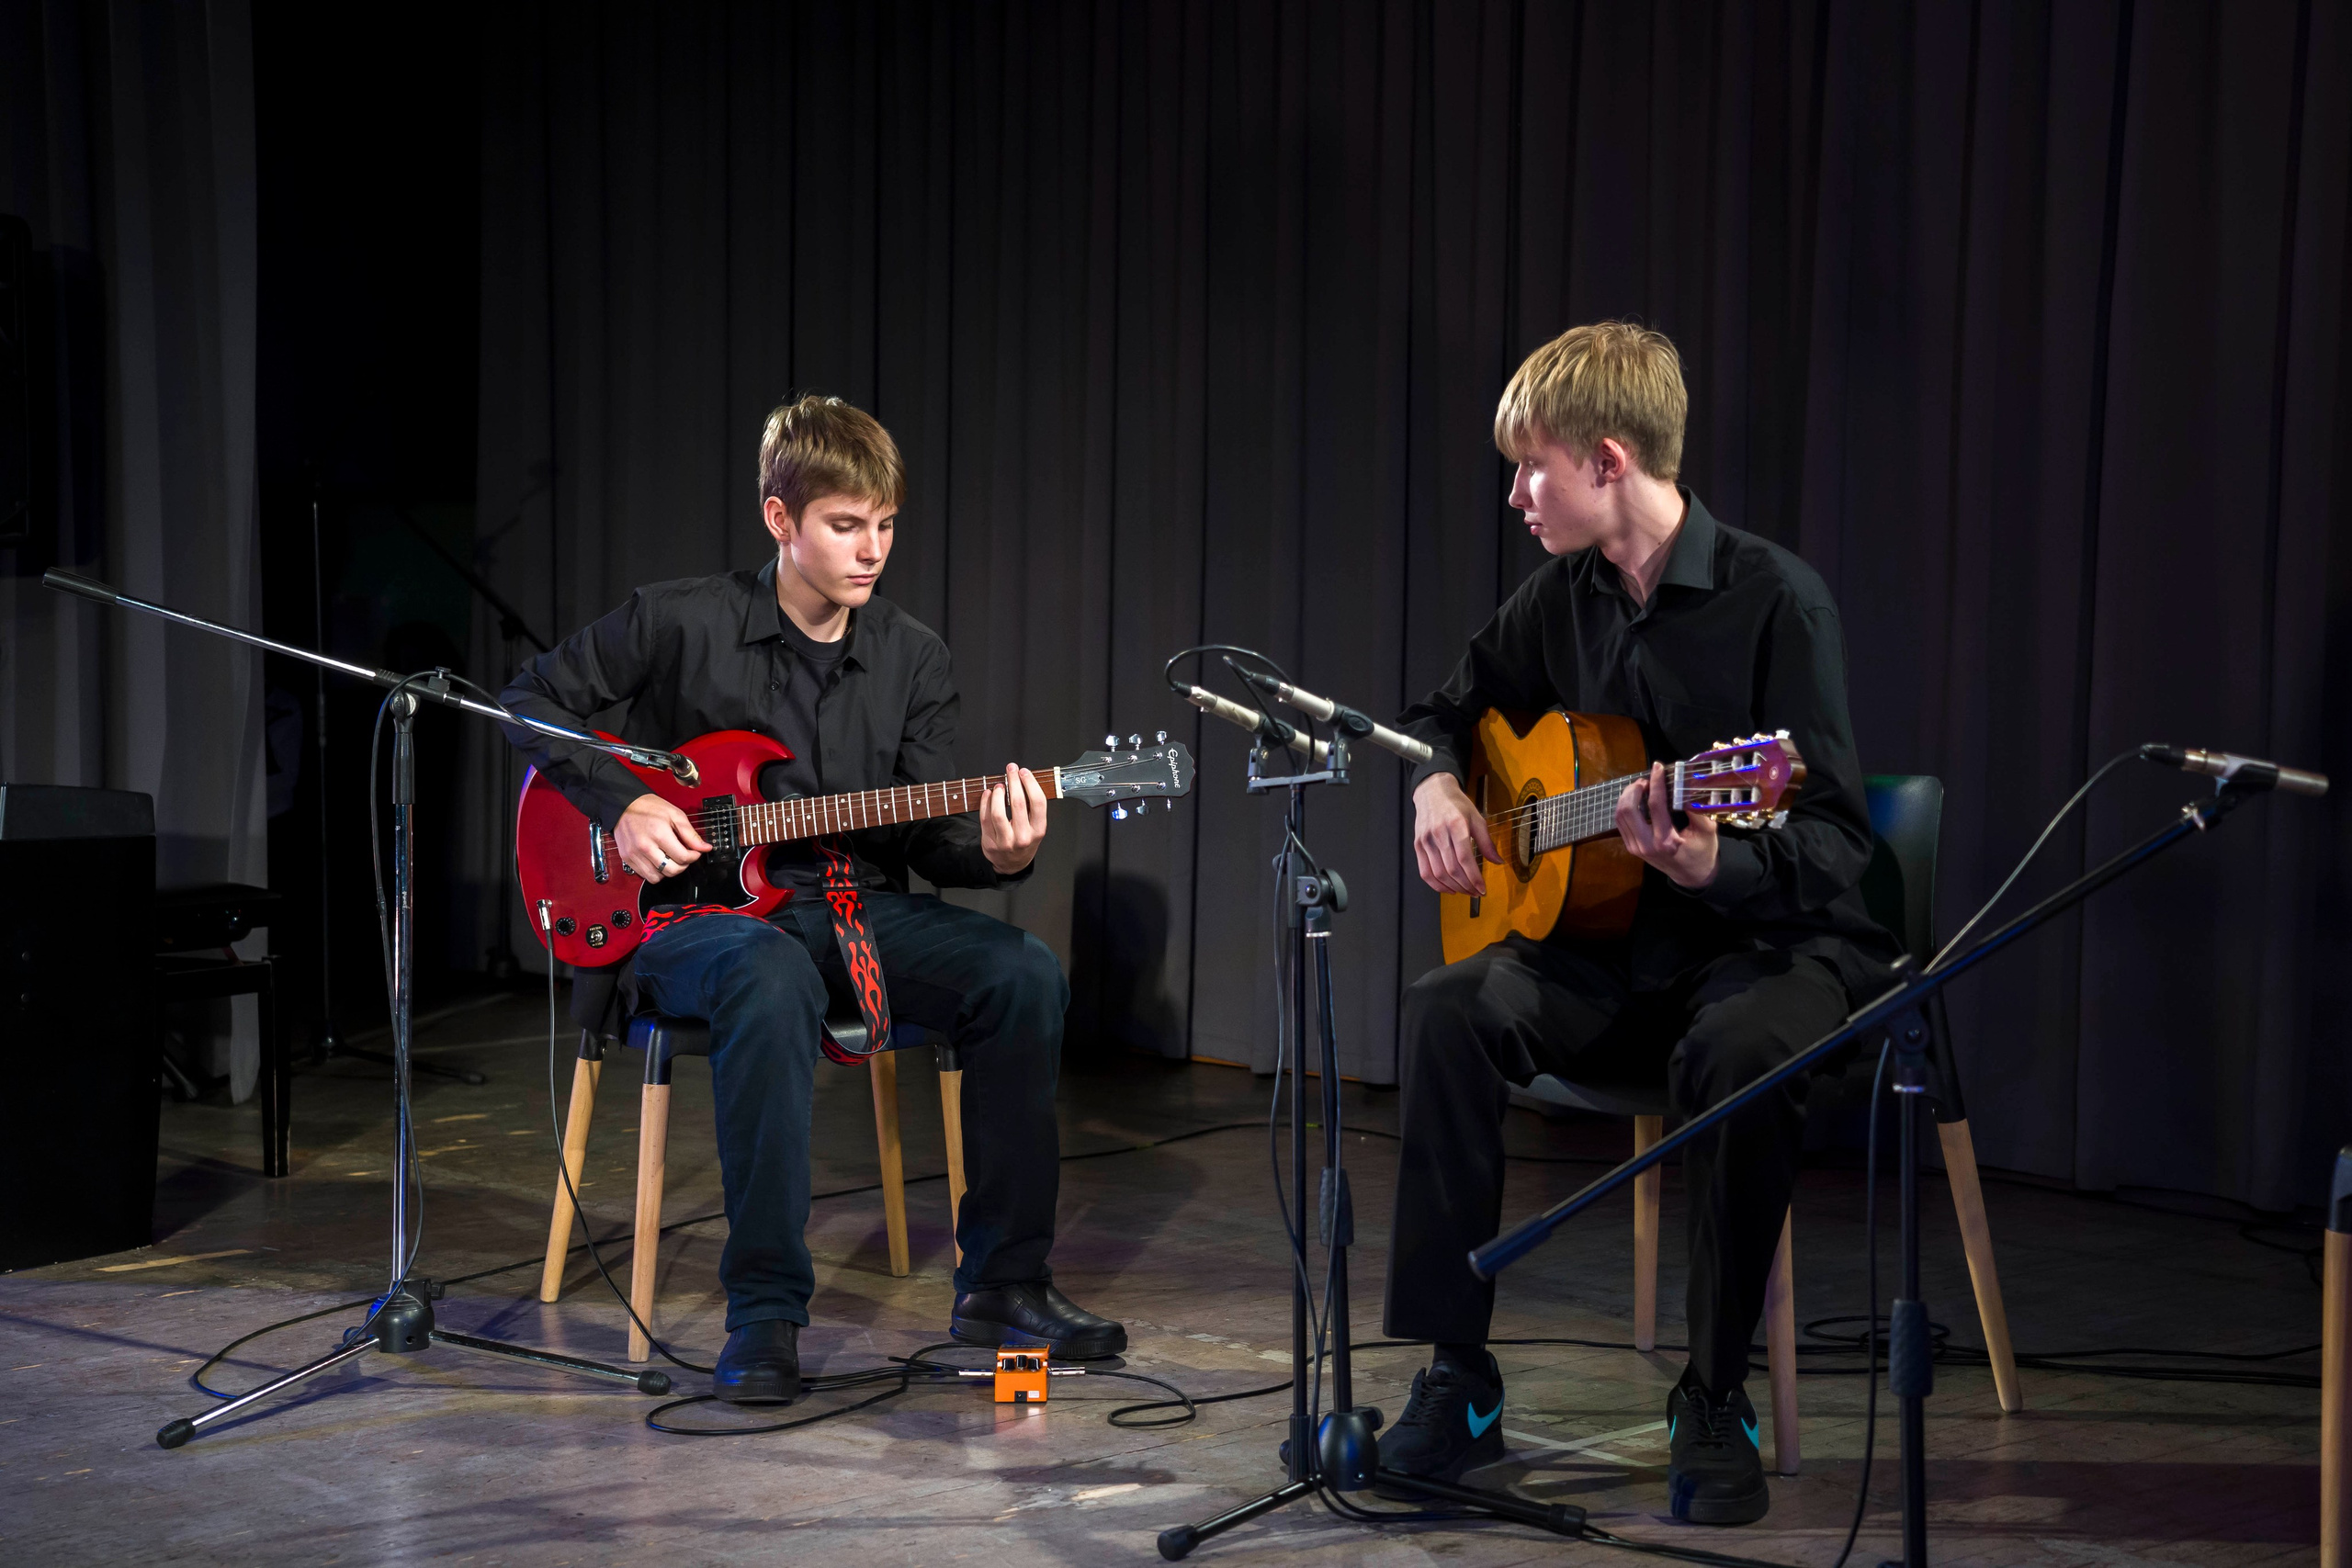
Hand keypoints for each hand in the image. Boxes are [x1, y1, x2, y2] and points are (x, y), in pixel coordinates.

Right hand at [613, 793, 712, 883]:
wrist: (624, 806)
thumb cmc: (650, 808)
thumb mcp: (675, 815)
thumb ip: (690, 834)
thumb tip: (705, 848)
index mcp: (659, 834)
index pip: (682, 857)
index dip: (693, 857)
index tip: (694, 852)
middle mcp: (646, 847)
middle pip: (671, 870)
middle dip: (683, 866)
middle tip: (683, 856)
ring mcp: (635, 855)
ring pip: (658, 877)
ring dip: (668, 871)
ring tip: (670, 859)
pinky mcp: (627, 859)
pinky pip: (645, 875)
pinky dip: (655, 872)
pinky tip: (658, 860)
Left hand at [980, 764, 1048, 874]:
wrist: (1011, 864)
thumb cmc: (1025, 840)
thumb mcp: (1036, 827)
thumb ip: (1032, 808)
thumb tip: (1022, 780)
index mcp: (1038, 830)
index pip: (1038, 802)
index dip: (1030, 783)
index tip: (1024, 772)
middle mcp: (1023, 837)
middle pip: (1018, 803)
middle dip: (1013, 781)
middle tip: (1011, 769)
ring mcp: (1005, 841)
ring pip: (998, 813)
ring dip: (997, 794)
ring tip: (999, 785)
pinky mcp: (990, 842)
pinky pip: (985, 818)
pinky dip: (985, 802)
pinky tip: (988, 793)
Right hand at [1413, 773, 1501, 895]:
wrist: (1433, 792)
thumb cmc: (1456, 804)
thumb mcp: (1477, 818)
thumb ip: (1487, 842)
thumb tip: (1498, 861)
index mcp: (1456, 825)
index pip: (1465, 859)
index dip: (1474, 877)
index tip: (1482, 888)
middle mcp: (1439, 833)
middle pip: (1452, 869)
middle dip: (1466, 885)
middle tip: (1476, 892)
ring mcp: (1426, 840)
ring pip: (1439, 873)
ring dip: (1453, 887)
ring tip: (1465, 891)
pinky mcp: (1418, 845)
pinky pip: (1425, 872)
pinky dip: (1436, 885)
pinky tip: (1448, 888)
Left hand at [1615, 762, 1718, 887]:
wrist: (1691, 875)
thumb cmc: (1702, 851)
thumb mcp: (1707, 831)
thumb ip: (1697, 810)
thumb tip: (1685, 785)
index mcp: (1667, 841)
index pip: (1655, 806)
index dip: (1656, 783)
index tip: (1658, 767)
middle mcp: (1647, 845)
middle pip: (1628, 809)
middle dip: (1634, 789)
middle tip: (1646, 780)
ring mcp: (1636, 848)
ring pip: (1620, 815)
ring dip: (1627, 796)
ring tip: (1641, 787)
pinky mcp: (1631, 847)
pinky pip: (1620, 823)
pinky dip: (1625, 807)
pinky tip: (1636, 799)